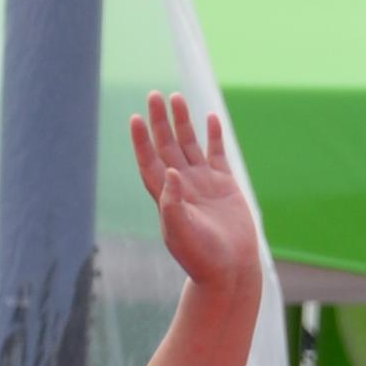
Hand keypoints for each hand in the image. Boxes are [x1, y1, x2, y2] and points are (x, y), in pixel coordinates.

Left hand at [131, 92, 259, 298]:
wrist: (230, 270)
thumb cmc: (201, 258)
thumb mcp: (180, 232)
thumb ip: (172, 203)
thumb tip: (169, 171)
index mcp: (165, 197)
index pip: (149, 161)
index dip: (141, 141)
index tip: (135, 118)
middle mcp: (181, 186)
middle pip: (166, 146)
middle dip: (160, 121)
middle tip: (154, 94)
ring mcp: (203, 183)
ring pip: (189, 145)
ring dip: (183, 122)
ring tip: (176, 97)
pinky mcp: (224, 185)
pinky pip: (216, 154)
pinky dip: (214, 136)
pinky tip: (210, 118)